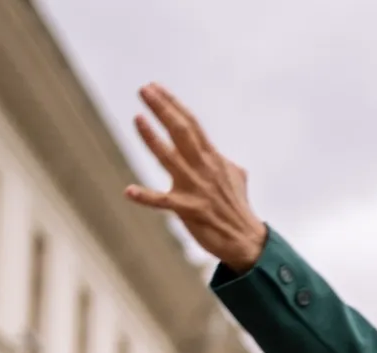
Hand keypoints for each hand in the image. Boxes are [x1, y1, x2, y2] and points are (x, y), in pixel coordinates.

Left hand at [124, 84, 267, 271]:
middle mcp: (204, 168)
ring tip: (137, 118)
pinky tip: (129, 191)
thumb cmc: (238, 209)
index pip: (191, 124)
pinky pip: (164, 202)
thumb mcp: (237, 178)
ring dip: (152, 138)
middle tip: (144, 90)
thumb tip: (224, 157)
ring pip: (170, 158)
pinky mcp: (189, 210)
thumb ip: (225, 163)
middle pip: (182, 132)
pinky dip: (146, 197)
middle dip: (163, 109)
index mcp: (213, 158)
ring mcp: (196, 188)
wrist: (247, 240)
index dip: (173, 104)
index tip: (155, 87)